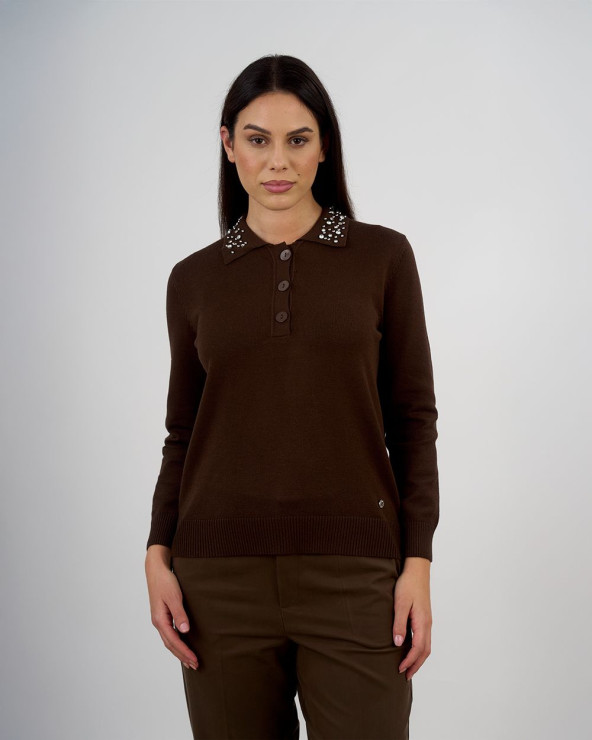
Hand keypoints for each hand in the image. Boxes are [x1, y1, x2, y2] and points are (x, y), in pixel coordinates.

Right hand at [145, 545, 198, 670]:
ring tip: (190, 661)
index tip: (195, 660)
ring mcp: (159, 619)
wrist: (156, 570)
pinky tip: (183, 644)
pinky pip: (169, 634)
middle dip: (182, 656)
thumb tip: (185, 631)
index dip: (184, 652)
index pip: (173, 641)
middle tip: (195, 666)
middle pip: (170, 645)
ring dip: (179, 651)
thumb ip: (179, 614)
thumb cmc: (165, 581)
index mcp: (160, 620)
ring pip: (169, 641)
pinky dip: (176, 642)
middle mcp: (158, 622)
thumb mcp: (174, 596)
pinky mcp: (162, 615)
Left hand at [392, 556, 431, 680]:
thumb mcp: (400, 603)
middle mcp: (427, 624)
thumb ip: (399, 623)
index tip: (400, 669)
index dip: (409, 661)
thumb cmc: (408, 585)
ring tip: (409, 667)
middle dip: (416, 665)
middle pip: (425, 651)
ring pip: (426, 645)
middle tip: (406, 676)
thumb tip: (398, 644)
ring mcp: (427, 621)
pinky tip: (410, 649)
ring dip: (418, 658)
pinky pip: (424, 638)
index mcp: (422, 622)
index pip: (418, 648)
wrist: (417, 570)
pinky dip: (419, 649)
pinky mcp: (424, 617)